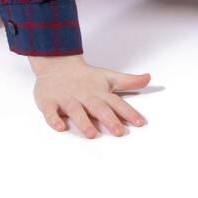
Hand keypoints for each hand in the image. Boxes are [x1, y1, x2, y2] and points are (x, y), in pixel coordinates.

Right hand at [29, 55, 149, 136]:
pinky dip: (54, 119)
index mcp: (99, 92)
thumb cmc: (85, 77)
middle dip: (108, 119)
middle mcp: (84, 96)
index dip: (128, 112)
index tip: (140, 123)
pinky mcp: (49, 101)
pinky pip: (51, 112)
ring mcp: (66, 98)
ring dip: (83, 122)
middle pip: (98, 108)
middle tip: (118, 132)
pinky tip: (60, 127)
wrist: (56, 63)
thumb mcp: (108, 77)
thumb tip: (148, 78)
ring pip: (75, 111)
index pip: (116, 103)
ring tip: (91, 134)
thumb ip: (129, 81)